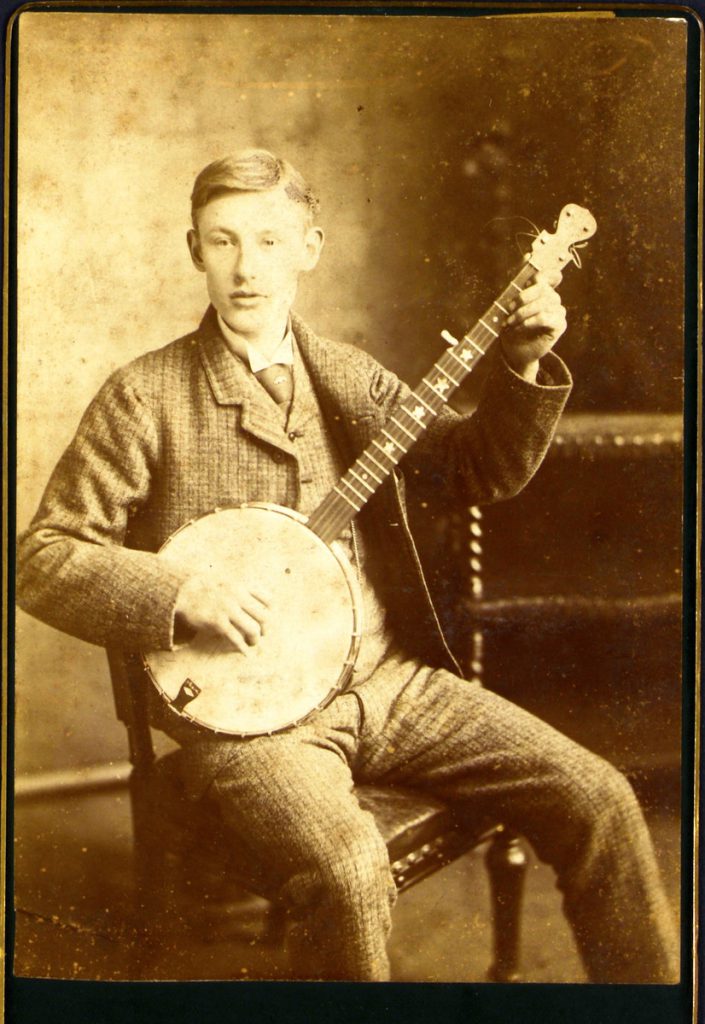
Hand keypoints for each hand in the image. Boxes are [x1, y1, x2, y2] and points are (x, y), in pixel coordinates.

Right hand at [174, 571, 269, 653]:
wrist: (181, 591)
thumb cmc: (204, 587)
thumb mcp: (226, 580)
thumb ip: (241, 589)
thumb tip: (256, 601)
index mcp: (242, 585)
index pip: (268, 599)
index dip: (271, 612)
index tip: (266, 619)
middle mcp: (238, 597)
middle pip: (264, 616)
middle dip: (265, 628)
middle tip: (261, 634)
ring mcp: (228, 610)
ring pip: (253, 629)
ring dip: (255, 639)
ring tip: (252, 643)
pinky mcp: (217, 622)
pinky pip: (236, 638)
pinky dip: (242, 648)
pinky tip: (245, 653)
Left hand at [500, 266, 566, 381]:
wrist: (514, 350)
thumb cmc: (512, 324)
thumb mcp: (509, 300)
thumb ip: (518, 278)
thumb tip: (528, 254)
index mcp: (543, 289)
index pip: (550, 274)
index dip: (539, 275)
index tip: (524, 284)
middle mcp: (553, 298)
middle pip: (543, 288)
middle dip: (522, 298)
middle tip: (508, 309)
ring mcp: (558, 311)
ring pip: (544, 303)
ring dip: (523, 312)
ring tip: (511, 322)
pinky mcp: (559, 325)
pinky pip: (545, 317)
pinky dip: (529, 321)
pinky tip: (519, 327)